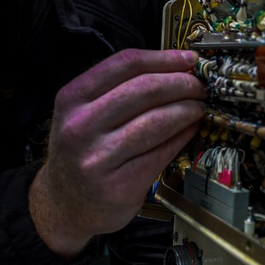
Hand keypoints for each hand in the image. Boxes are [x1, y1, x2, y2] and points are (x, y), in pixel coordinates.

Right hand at [30, 48, 205, 256]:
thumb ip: (118, 89)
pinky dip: (182, 136)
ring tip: (198, 107)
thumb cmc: (81, 153)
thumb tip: (173, 68)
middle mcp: (80, 126)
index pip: (125, 64)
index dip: (164, 58)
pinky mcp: (119, 185)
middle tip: (199, 86)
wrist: (64, 205)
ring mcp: (98, 158)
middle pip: (145, 89)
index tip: (188, 58)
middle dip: (182, 83)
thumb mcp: (82, 113)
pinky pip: (162, 152)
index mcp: (72, 99)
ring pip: (158, 121)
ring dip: (187, 109)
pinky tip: (190, 130)